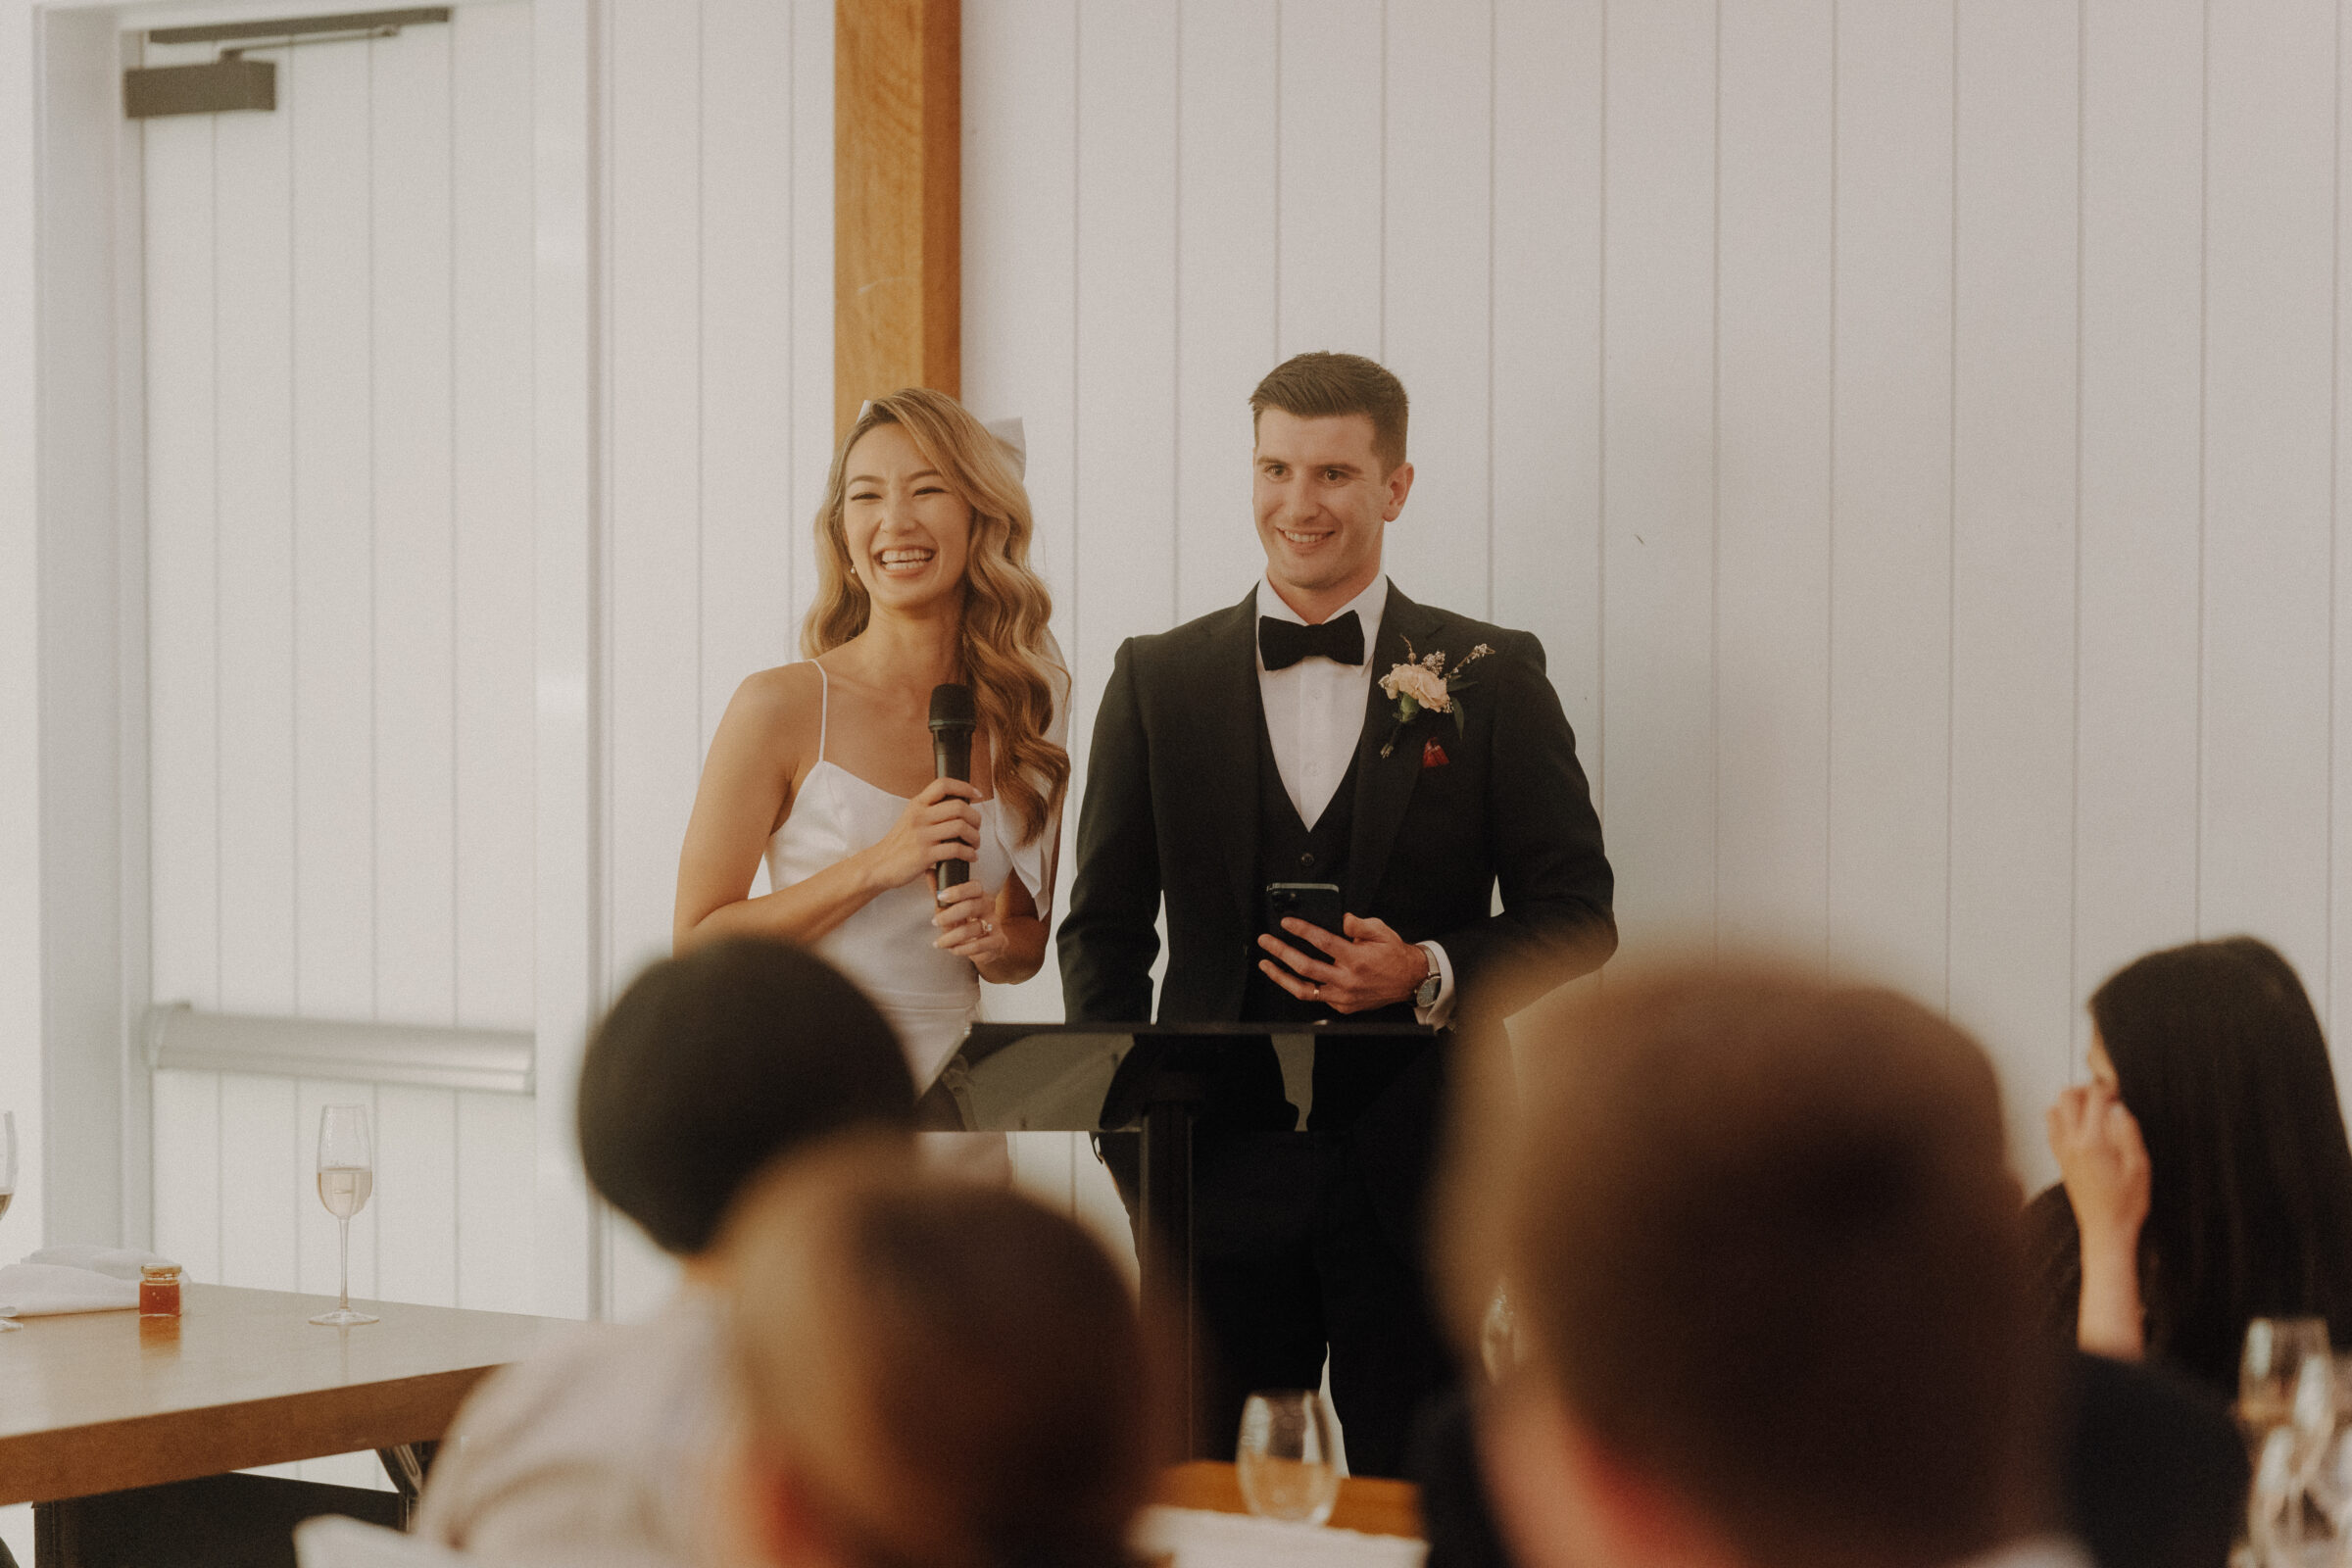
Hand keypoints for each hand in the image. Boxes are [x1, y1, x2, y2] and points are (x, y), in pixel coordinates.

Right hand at [863, 777, 980, 890]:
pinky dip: (969, 853)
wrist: (879, 865)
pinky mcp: (924, 855)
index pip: (943, 784)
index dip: (965, 787)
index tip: (977, 796)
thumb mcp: (911, 818)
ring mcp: (922, 835)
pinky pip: (956, 849)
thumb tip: (959, 804)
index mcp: (917, 804)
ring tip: (975, 844)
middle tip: (977, 827)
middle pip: (959, 807)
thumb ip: (930, 809)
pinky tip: (970, 856)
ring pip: (961, 827)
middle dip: (975, 818)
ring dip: (975, 837)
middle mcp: (919, 816)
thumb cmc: (899, 843)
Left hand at [931, 877, 1008, 966]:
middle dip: (950, 915)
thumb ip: (941, 892)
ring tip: (939, 943)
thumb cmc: (967, 921)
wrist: (988, 944)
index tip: (941, 896)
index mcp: (980, 895)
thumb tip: (929, 871)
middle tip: (934, 922)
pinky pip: (979, 946)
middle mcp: (989, 907)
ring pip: (973, 929)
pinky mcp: (997, 942)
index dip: (958, 891)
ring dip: (951, 937)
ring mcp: (995, 924)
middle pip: (972, 906)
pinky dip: (962, 949)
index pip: (974, 887)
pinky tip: (953, 949)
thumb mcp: (953, 906)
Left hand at [1256, 914, 1428, 1013]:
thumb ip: (1359, 924)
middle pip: (1305, 966)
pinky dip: (1301, 987)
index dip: (1301, 930)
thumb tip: (1340, 919)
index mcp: (1356, 958)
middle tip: (1266, 941)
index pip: (1322, 942)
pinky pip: (1316, 998)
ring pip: (1304, 989)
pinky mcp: (1342, 1007)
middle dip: (1281, 952)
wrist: (1410, 982)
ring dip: (1280, 976)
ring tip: (1266, 965)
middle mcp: (1347, 979)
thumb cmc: (1394, 955)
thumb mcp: (1381, 931)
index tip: (1286, 923)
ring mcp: (1343, 996)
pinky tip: (1289, 977)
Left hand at [2047, 1082, 2151, 1255]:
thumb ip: (2129, 1133)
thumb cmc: (2125, 1204)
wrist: (2106, 1229)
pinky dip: (2063, 1118)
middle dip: (2086, 1089)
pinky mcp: (2059, 1160)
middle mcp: (2071, 1143)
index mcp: (2093, 1142)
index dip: (2107, 1087)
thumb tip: (2120, 1110)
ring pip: (2054, 1110)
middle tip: (2105, 1096)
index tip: (2118, 1090)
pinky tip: (2082, 1127)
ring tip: (2093, 1110)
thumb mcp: (2140, 1167)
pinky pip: (2052, 1128)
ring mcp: (2062, 1151)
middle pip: (2067, 1096)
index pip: (2093, 1098)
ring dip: (2071, 1103)